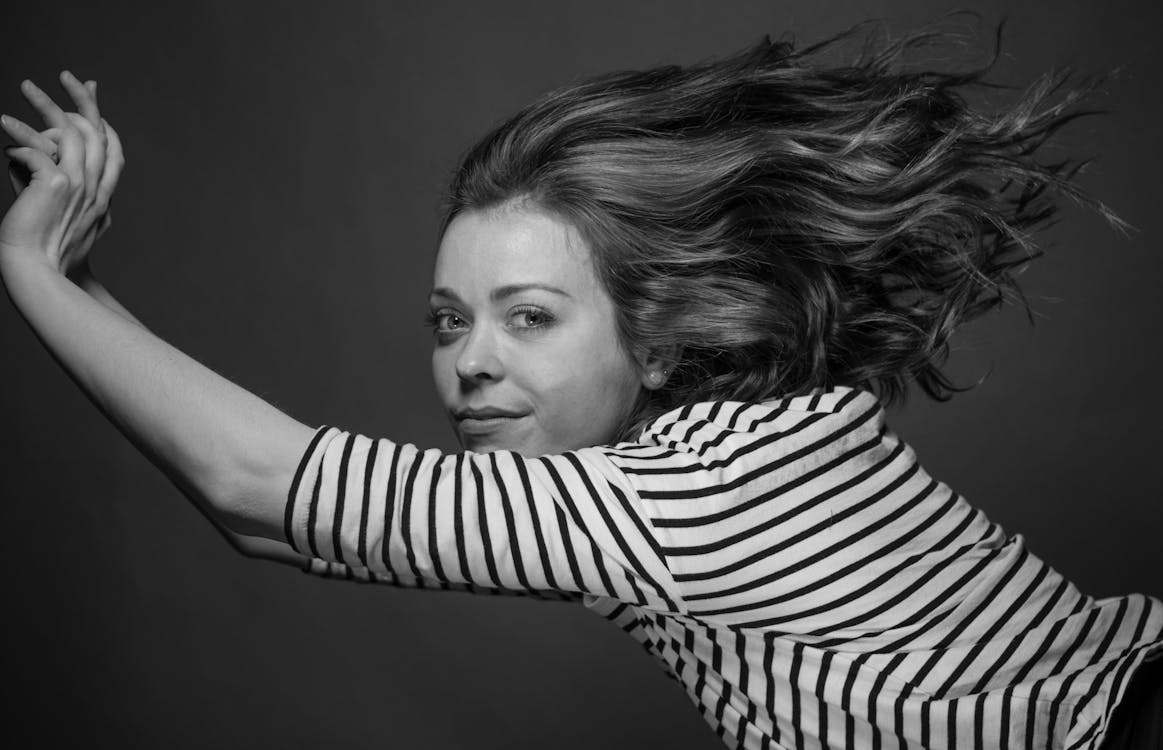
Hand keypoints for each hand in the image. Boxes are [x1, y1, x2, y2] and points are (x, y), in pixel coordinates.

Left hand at [0, 71, 123, 276]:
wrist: (38, 272)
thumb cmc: (42, 251)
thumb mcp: (57, 215)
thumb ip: (53, 186)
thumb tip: (26, 153)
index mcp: (102, 197)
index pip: (112, 149)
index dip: (102, 120)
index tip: (91, 94)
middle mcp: (96, 188)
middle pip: (96, 132)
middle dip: (83, 99)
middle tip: (67, 75)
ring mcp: (80, 186)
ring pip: (69, 133)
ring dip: (45, 106)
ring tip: (26, 88)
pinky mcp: (56, 185)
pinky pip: (36, 150)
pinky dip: (17, 140)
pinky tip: (3, 131)